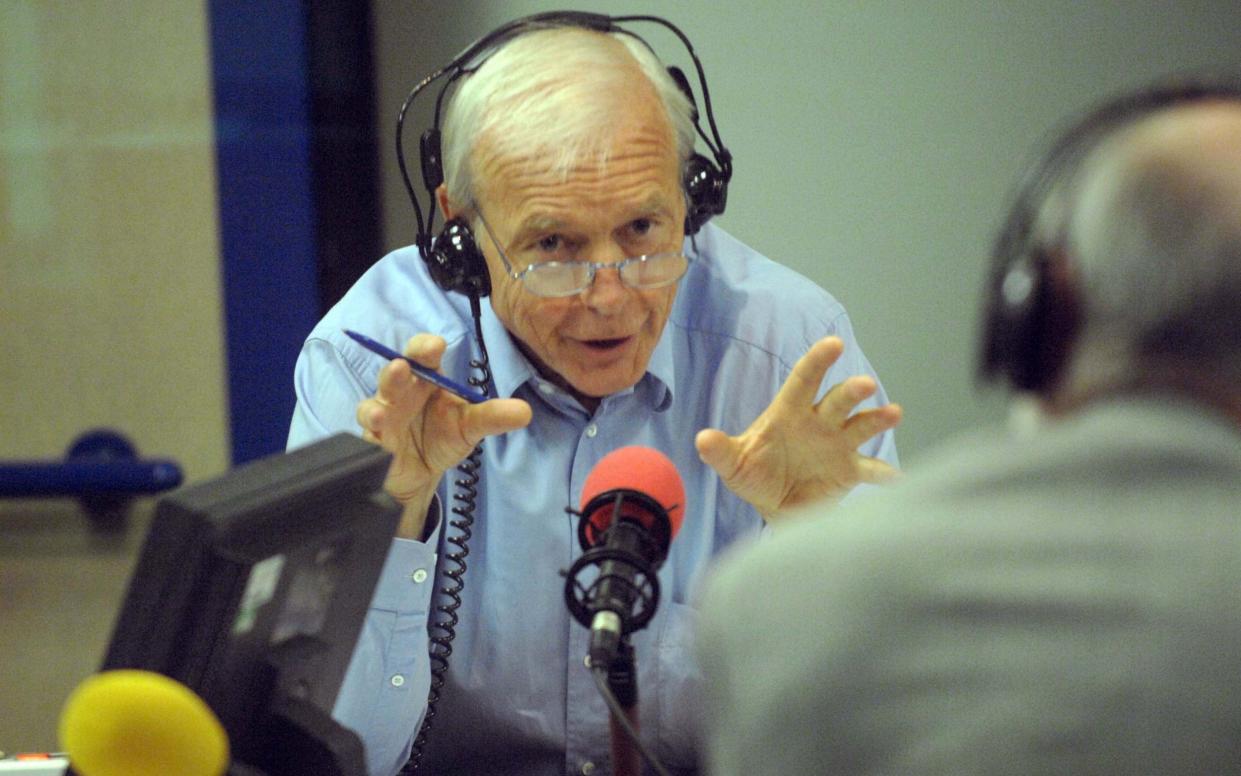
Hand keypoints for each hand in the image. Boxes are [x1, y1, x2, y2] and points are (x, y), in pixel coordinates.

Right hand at [356, 333, 531, 537]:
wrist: (423, 474)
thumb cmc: (443, 436)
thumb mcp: (471, 426)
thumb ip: (494, 417)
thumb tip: (525, 412)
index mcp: (426, 380)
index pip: (423, 354)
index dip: (426, 347)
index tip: (435, 345)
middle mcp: (401, 393)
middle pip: (393, 375)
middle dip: (396, 371)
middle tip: (402, 365)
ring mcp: (384, 418)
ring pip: (372, 407)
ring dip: (375, 409)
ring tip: (382, 415)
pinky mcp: (374, 444)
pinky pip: (367, 440)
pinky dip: (370, 442)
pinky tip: (376, 442)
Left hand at [695, 336, 901, 520]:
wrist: (775, 506)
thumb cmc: (754, 474)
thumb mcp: (734, 465)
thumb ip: (720, 452)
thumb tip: (702, 440)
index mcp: (790, 413)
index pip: (804, 380)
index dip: (818, 360)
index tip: (833, 344)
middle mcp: (819, 422)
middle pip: (837, 400)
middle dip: (851, 391)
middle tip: (866, 384)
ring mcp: (838, 444)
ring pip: (861, 425)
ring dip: (877, 419)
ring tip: (893, 413)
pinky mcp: (850, 470)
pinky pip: (870, 470)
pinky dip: (884, 474)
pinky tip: (899, 479)